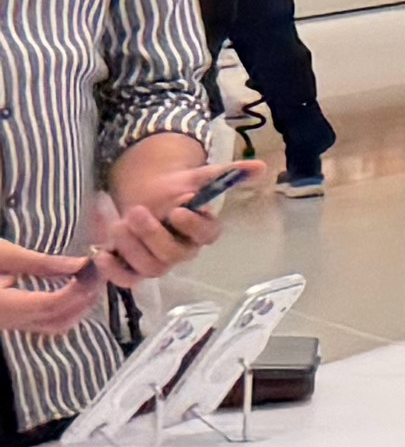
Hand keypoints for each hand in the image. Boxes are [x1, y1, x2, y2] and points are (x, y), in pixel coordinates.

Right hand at [0, 238, 109, 338]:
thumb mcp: (0, 254)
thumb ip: (39, 263)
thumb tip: (80, 265)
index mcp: (1, 306)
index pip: (50, 306)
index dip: (78, 289)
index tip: (94, 268)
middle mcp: (4, 321)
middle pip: (56, 320)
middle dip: (84, 297)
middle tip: (99, 271)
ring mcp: (6, 324)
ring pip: (51, 325)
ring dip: (77, 305)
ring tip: (89, 278)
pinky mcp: (7, 320)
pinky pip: (42, 322)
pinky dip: (63, 308)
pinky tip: (70, 287)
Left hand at [90, 162, 220, 282]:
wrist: (148, 195)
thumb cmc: (177, 189)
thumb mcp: (199, 176)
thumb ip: (227, 173)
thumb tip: (260, 167)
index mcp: (204, 230)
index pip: (206, 235)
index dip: (192, 226)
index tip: (177, 209)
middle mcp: (184, 251)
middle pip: (173, 255)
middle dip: (152, 235)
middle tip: (135, 212)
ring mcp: (159, 263)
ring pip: (150, 267)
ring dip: (131, 248)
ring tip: (117, 225)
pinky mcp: (135, 269)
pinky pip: (127, 279)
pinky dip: (113, 271)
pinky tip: (102, 253)